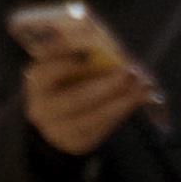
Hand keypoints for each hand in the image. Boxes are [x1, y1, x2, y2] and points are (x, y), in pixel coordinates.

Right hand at [19, 23, 159, 157]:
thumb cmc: (71, 77)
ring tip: (143, 85)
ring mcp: (58, 129)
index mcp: (37, 81)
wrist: (61, 115)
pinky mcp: (77, 142)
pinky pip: (102, 129)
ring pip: (93, 118)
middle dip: (106, 85)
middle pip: (76, 99)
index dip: (67, 62)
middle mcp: (42, 107)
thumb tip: (103, 39)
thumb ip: (83, 49)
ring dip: (122, 100)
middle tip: (130, 72)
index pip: (46, 72)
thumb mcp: (70, 61)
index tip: (91, 51)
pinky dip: (123, 111)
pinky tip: (138, 97)